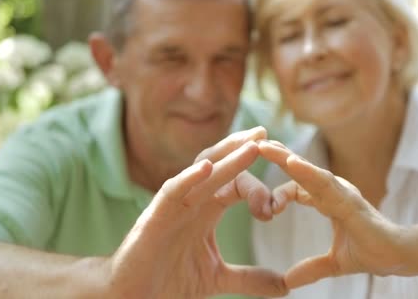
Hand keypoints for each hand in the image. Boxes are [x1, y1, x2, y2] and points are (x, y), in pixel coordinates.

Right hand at [107, 127, 286, 298]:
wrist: (133, 297)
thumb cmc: (169, 280)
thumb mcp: (217, 277)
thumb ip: (249, 278)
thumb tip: (285, 286)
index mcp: (207, 210)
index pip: (237, 185)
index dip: (259, 188)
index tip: (280, 204)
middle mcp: (192, 201)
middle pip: (220, 166)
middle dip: (242, 149)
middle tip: (266, 134)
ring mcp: (174, 206)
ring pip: (202, 173)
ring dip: (227, 158)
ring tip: (250, 144)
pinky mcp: (155, 216)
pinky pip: (172, 191)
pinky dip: (189, 178)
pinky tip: (207, 168)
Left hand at [258, 140, 413, 288]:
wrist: (398, 257)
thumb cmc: (371, 252)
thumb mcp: (334, 263)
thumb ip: (312, 268)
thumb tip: (288, 281)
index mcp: (329, 201)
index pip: (298, 187)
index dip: (280, 195)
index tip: (267, 210)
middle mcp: (334, 191)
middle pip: (300, 170)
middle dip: (278, 156)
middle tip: (255, 143)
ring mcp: (342, 192)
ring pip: (309, 171)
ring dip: (286, 158)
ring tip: (266, 147)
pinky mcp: (349, 198)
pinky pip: (324, 182)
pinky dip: (306, 172)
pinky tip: (290, 162)